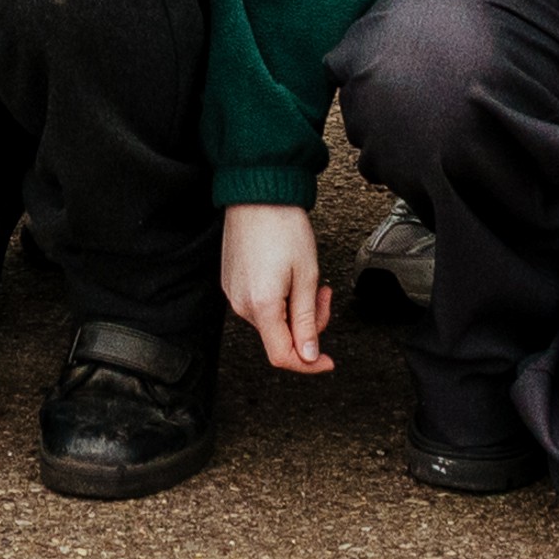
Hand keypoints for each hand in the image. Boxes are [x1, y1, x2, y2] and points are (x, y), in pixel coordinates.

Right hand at [219, 200, 336, 375]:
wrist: (258, 194)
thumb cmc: (283, 227)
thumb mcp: (306, 276)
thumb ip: (307, 321)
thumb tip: (308, 355)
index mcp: (261, 306)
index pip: (282, 356)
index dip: (308, 364)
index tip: (326, 360)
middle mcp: (241, 305)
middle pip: (280, 337)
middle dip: (308, 324)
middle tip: (323, 295)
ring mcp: (234, 294)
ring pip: (272, 320)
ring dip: (296, 309)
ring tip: (308, 280)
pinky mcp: (232, 283)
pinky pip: (260, 305)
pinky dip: (281, 299)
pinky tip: (289, 277)